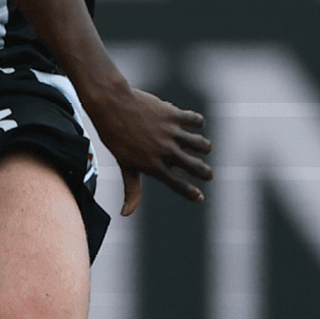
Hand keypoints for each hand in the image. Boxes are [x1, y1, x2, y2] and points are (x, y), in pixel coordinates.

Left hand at [81, 84, 211, 215]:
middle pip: (197, 167)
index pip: (178, 185)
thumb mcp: (124, 164)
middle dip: (206, 173)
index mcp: (154, 166)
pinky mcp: (174, 115)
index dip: (191, 193)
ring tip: (203, 148)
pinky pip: (196, 121)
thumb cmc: (116, 136)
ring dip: (204, 147)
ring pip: (201, 144)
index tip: (200, 197)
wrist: (111, 105)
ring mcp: (171, 133)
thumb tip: (125, 213)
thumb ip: (132, 189)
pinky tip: (196, 124)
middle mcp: (166, 151)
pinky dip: (199, 123)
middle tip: (208, 174)